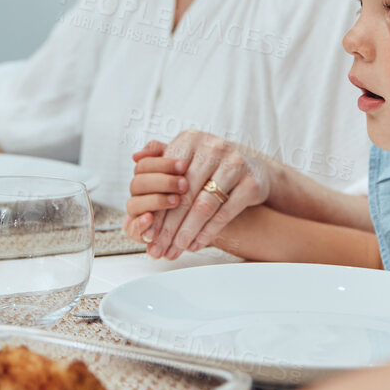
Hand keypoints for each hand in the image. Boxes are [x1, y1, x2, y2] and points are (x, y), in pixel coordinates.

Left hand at [126, 131, 273, 259]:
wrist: (254, 169)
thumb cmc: (212, 165)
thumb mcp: (187, 154)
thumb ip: (160, 155)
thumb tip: (135, 158)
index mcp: (191, 139)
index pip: (167, 178)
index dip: (156, 208)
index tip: (147, 231)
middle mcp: (213, 148)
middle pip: (184, 195)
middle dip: (169, 227)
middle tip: (158, 248)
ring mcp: (234, 164)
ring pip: (203, 206)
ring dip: (186, 233)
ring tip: (175, 250)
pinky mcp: (250, 183)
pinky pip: (224, 214)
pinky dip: (207, 233)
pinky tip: (195, 245)